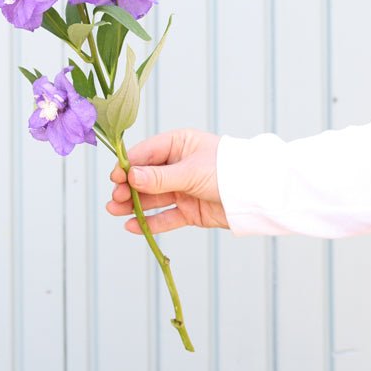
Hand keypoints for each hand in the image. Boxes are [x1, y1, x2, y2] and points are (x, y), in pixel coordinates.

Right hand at [106, 129, 228, 233]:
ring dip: (133, 204)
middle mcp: (178, 165)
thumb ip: (160, 177)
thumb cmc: (225, 170)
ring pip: (152, 198)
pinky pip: (165, 217)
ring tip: (114, 211)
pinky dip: (149, 223)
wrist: (256, 195)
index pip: (146, 153)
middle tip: (115, 198)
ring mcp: (183, 189)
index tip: (114, 177)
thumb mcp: (190, 171)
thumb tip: (130, 176)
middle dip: (128, 187)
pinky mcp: (189, 211)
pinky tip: (132, 226)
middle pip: (146, 177)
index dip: (128, 165)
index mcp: (179, 144)